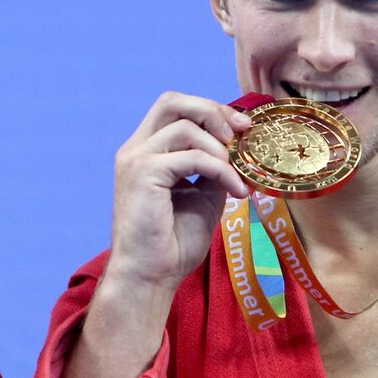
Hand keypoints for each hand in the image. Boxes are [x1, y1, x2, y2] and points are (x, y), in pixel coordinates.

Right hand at [107, 91, 250, 292]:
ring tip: (238, 177)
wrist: (150, 276)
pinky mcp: (143, 173)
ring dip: (220, 149)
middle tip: (241, 134)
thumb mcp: (203, 197)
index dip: (210, 111)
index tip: (242, 130)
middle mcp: (136, 149)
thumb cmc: (172, 244)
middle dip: (212, 111)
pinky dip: (220, 170)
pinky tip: (235, 192)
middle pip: (172, 101)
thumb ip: (213, 169)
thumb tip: (238, 150)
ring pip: (185, 126)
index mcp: (146, 152)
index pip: (175, 109)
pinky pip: (192, 157)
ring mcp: (136, 159)